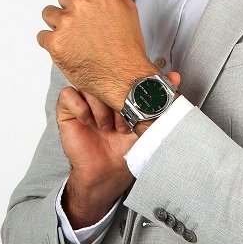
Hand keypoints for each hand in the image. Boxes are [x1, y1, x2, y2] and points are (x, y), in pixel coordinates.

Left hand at [38, 0, 154, 109]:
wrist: (124, 76)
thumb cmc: (127, 44)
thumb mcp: (125, 5)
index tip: (87, 7)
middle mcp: (81, 5)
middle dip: (71, 10)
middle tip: (86, 27)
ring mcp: (66, 24)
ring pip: (49, 14)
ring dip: (59, 24)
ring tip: (76, 38)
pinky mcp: (55, 44)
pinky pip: (42, 36)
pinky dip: (52, 43)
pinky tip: (69, 49)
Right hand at [58, 72, 180, 227]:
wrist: (108, 171)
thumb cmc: (125, 147)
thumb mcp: (147, 121)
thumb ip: (160, 98)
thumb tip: (175, 76)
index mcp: (116, 90)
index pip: (119, 71)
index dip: (128, 86)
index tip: (138, 102)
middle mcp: (100, 92)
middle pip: (103, 76)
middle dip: (115, 97)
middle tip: (125, 118)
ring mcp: (83, 99)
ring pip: (87, 85)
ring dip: (100, 107)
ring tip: (108, 126)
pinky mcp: (67, 110)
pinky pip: (68, 95)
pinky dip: (81, 108)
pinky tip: (90, 123)